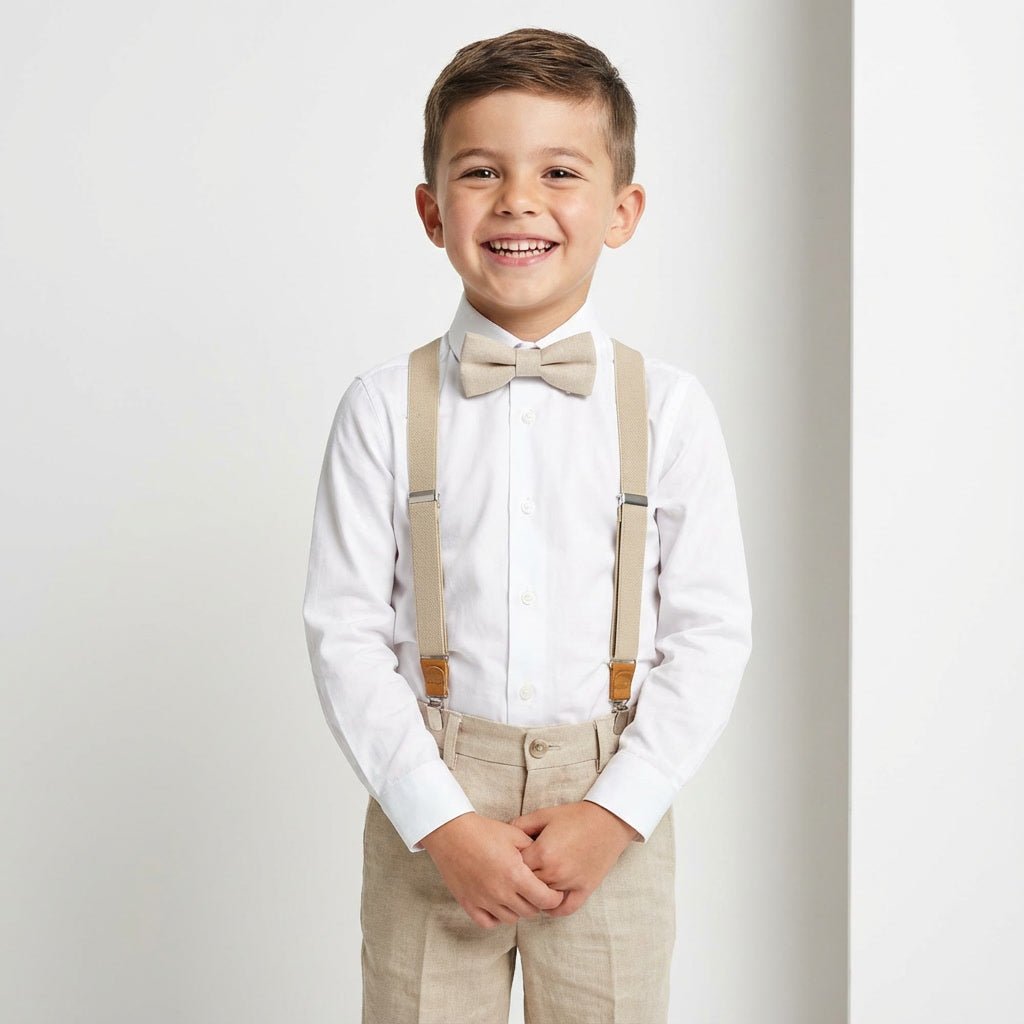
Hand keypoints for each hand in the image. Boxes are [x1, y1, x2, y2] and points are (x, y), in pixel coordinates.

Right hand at [419, 812, 564, 928]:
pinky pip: (488, 922)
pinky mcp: (469, 904)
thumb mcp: (515, 834)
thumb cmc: (483, 831)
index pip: (545, 900)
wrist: (452, 833)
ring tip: (516, 894)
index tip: (554, 892)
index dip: (554, 898)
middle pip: (530, 911)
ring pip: (511, 918)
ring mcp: (484, 900)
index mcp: (515, 874)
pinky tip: (497, 903)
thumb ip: (534, 851)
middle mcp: (501, 892)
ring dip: (517, 909)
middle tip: (535, 890)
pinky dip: (496, 917)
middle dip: (537, 902)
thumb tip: (546, 862)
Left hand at [508, 801, 639, 917]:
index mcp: (542, 852)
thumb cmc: (576, 816)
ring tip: (530, 887)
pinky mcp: (584, 890)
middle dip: (521, 879)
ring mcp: (570, 883)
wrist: (608, 821)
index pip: (515, 867)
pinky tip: (547, 902)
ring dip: (535, 893)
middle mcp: (554, 872)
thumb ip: (521, 825)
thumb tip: (504, 836)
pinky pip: (564, 909)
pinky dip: (554, 908)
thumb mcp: (544, 815)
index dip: (511, 864)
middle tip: (518, 875)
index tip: (510, 861)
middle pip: (526, 885)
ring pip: (542, 899)